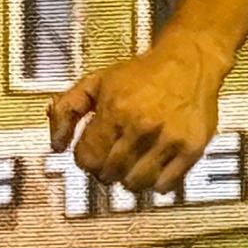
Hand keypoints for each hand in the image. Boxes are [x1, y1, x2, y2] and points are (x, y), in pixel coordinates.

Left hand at [48, 41, 221, 196]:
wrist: (189, 62)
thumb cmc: (141, 73)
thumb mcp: (96, 81)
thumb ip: (67, 110)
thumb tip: (56, 146)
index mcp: (116, 109)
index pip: (88, 158)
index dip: (85, 159)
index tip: (92, 152)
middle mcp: (143, 126)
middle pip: (110, 174)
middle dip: (105, 170)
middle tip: (111, 159)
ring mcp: (169, 140)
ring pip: (136, 184)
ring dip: (128, 179)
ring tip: (131, 165)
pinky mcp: (192, 149)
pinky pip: (165, 185)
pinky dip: (155, 183)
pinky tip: (153, 167)